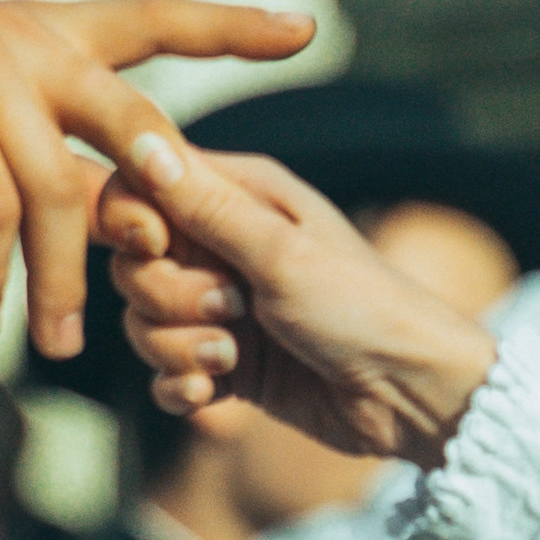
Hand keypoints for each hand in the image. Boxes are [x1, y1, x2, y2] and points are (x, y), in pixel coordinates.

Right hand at [0, 0, 315, 358]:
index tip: (308, 26)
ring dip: (65, 281)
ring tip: (65, 345)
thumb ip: (43, 143)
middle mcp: (27, 41)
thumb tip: (105, 196)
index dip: (232, 25)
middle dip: (172, 195)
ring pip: (61, 193)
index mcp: (48, 32)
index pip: (157, 18)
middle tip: (190, 267)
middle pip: (134, 121)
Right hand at [104, 150, 504, 465]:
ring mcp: (221, 309)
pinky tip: (218, 393)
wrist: (409, 395)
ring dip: (177, 347)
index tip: (156, 247)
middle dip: (165, 296)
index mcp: (240, 196)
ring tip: (232, 358)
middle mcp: (223, 246)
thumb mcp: (283, 253)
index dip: (130, 220)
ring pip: (142, 322)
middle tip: (231, 309)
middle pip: (132, 263)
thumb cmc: (363, 308)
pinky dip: (182, 385)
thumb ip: (207, 207)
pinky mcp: (224, 364)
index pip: (139, 185)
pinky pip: (162, 372)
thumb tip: (144, 144)